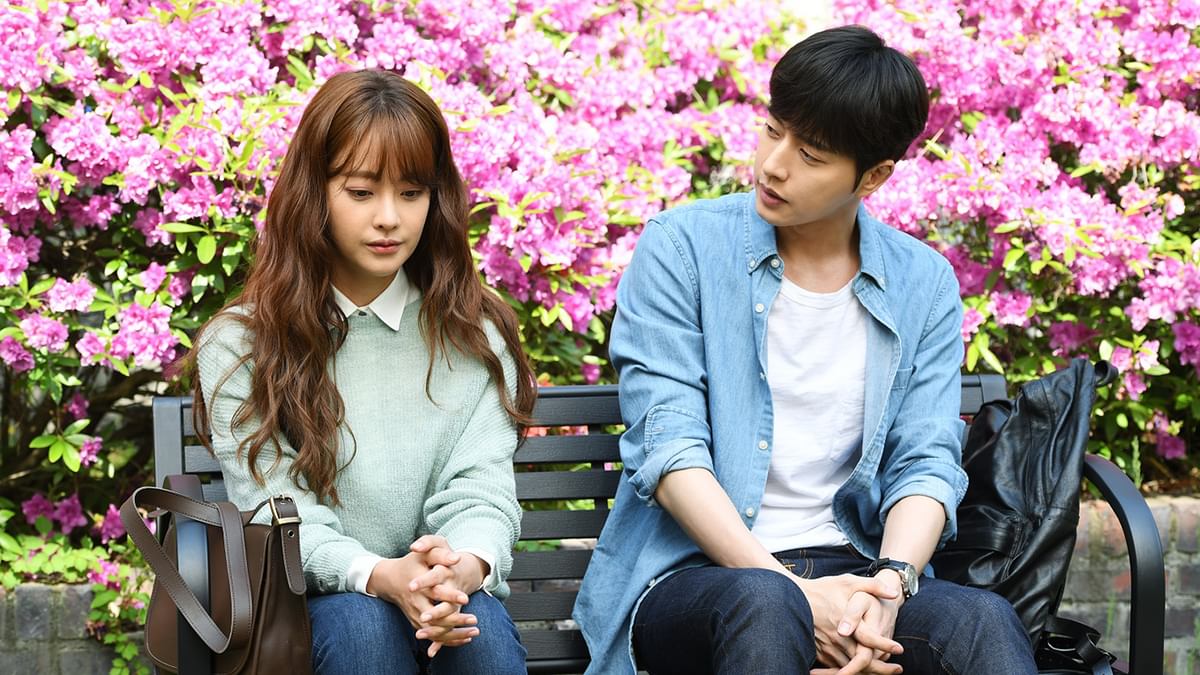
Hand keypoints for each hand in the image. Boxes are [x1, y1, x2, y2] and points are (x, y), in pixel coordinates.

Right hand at [364, 544, 479, 656]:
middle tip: (474, 619)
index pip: (435, 592)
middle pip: (435, 618)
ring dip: (455, 634)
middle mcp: (415, 604)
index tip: (466, 598)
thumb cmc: (411, 564)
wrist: (390, 579)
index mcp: (418, 586)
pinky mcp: (417, 623)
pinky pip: (433, 636)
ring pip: (435, 631)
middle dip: (455, 620)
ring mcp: (415, 615)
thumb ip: (439, 554)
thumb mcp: (424, 555)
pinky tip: (466, 639)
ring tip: (475, 631)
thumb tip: (456, 558)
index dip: (450, 596)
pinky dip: (449, 640)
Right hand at [793, 574, 902, 671]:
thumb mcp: (848, 582)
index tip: (900, 649)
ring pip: (851, 667)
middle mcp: (837, 637)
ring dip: (868, 672)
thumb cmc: (823, 589)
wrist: (794, 596)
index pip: (869, 638)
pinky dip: (851, 671)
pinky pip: (838, 667)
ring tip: (885, 671)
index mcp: (846, 621)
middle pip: (862, 660)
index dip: (885, 645)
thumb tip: (894, 593)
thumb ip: (873, 586)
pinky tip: (861, 670)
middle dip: (882, 668)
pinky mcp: (820, 653)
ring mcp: (828, 647)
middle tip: (898, 669)